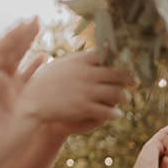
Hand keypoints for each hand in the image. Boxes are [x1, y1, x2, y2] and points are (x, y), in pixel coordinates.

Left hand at [0, 20, 38, 167]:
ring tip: (39, 28)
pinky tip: (44, 56)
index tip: (23, 24)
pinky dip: (34, 68)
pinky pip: (25, 81)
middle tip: (36, 18)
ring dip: (28, 45)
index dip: (10, 39)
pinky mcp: (13, 103)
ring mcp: (3, 91)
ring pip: (18, 62)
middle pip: (10, 52)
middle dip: (22, 35)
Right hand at [17, 51, 132, 135]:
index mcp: (82, 61)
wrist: (32, 102)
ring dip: (124, 96)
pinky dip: (115, 113)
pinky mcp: (86, 107)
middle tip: (135, 81)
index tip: (128, 59)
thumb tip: (94, 53)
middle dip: (129, 78)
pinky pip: (109, 111)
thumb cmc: (45, 82)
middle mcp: (88, 74)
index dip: (121, 57)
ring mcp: (88, 91)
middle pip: (118, 74)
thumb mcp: (62, 64)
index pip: (108, 54)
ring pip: (117, 93)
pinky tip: (117, 114)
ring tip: (126, 98)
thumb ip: (80, 60)